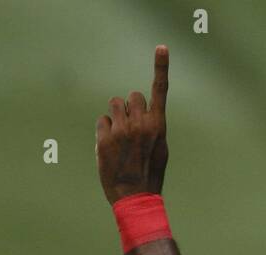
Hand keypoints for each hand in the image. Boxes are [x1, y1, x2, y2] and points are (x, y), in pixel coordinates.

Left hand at [96, 45, 169, 204]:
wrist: (136, 197)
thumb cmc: (149, 174)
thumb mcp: (159, 149)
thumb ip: (151, 127)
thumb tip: (140, 111)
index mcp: (159, 126)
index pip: (160, 91)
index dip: (161, 67)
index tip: (162, 47)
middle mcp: (142, 123)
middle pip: (132, 96)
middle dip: (130, 107)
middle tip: (131, 129)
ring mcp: (123, 129)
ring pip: (115, 104)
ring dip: (116, 117)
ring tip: (120, 139)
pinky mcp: (106, 136)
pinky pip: (102, 121)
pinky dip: (104, 132)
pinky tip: (110, 148)